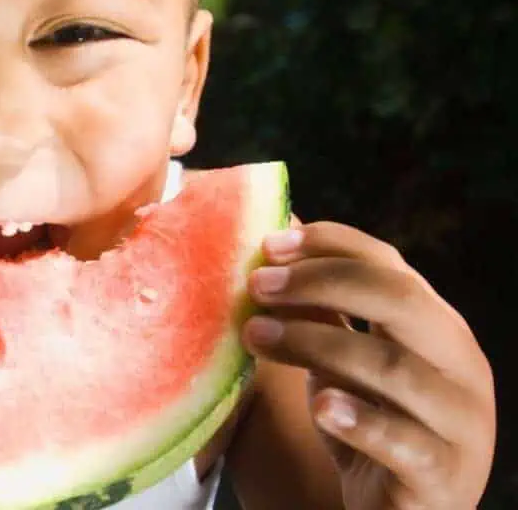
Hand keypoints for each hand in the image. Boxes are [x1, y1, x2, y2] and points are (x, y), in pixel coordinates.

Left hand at [241, 221, 494, 509]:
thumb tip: (272, 252)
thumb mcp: (341, 364)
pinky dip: (360, 419)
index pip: (391, 265)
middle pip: (400, 300)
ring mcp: (461, 420)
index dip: (331, 245)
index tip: (268, 245)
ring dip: (316, 343)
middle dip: (322, 283)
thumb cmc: (369, 426)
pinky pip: (404, 441)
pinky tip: (319, 405)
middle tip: (257, 286)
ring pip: (394, 366)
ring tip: (257, 336)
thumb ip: (321, 314)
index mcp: (436, 326)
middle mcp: (459, 364)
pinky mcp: (443, 473)